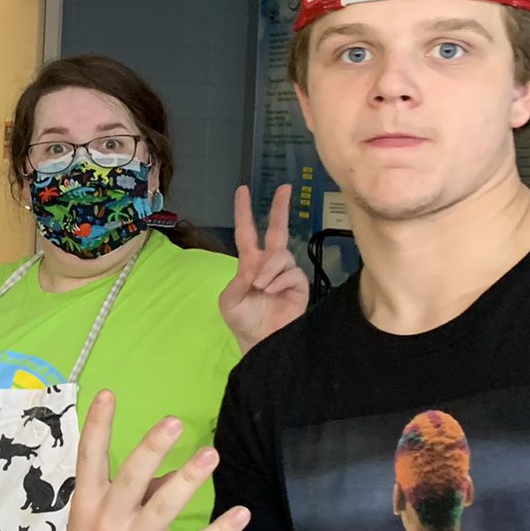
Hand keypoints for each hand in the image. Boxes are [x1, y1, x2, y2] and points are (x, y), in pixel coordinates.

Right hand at [66, 394, 250, 530]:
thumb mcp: (96, 515)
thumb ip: (133, 488)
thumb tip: (172, 468)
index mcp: (88, 502)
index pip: (89, 457)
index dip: (96, 426)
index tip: (107, 393)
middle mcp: (108, 521)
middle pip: (130, 480)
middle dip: (151, 450)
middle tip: (173, 422)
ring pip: (164, 509)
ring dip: (188, 481)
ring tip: (212, 454)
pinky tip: (242, 514)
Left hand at [218, 185, 308, 352]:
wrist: (260, 343)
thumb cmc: (243, 321)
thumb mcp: (229, 299)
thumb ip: (238, 279)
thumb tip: (256, 266)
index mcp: (249, 264)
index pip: (247, 233)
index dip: (244, 212)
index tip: (243, 190)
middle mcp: (269, 264)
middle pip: (277, 230)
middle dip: (280, 208)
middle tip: (285, 187)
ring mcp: (286, 273)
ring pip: (280, 255)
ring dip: (268, 269)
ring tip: (260, 287)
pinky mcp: (299, 284)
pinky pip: (291, 271)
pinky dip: (278, 280)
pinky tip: (272, 292)